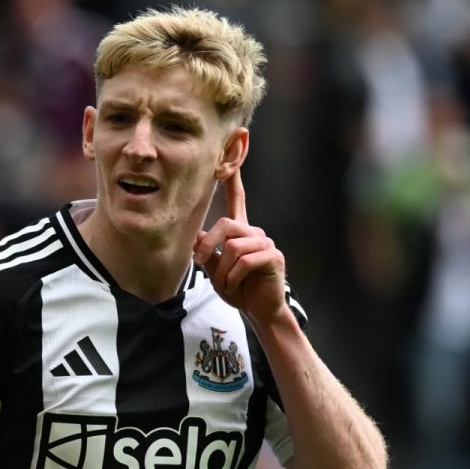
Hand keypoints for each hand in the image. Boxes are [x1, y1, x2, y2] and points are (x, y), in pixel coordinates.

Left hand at [193, 169, 287, 325]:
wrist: (258, 310)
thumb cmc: (239, 289)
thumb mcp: (215, 270)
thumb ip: (207, 251)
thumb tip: (197, 235)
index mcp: (241, 232)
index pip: (237, 200)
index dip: (234, 180)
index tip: (233, 158)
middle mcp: (254, 233)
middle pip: (225, 225)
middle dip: (208, 245)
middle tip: (199, 263)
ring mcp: (265, 243)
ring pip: (233, 246)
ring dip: (222, 270)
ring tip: (225, 283)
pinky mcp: (272, 257)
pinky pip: (244, 261)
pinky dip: (233, 277)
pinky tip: (235, 286)